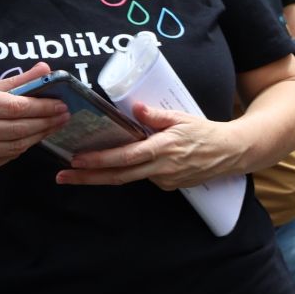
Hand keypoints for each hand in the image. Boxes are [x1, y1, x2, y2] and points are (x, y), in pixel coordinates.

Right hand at [0, 61, 67, 175]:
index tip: (60, 104)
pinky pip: (6, 158)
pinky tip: (31, 138)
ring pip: (14, 147)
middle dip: (44, 122)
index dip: (39, 107)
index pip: (10, 107)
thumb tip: (45, 69)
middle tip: (63, 115)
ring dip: (39, 136)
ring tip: (53, 126)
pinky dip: (22, 148)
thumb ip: (14, 82)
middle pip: (15, 129)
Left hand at [57, 101, 247, 190]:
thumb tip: (135, 108)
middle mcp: (162, 169)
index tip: (76, 160)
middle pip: (118, 176)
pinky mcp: (170, 185)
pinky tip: (123, 164)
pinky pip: (145, 177)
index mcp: (163, 150)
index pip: (124, 157)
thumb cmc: (207, 132)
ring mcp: (166, 180)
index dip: (99, 160)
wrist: (232, 152)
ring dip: (104, 175)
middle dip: (88, 177)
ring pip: (129, 178)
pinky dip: (131, 171)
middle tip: (62, 177)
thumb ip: (155, 115)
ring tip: (80, 172)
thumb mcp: (182, 118)